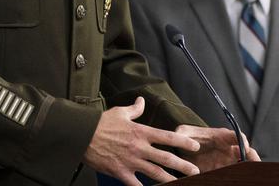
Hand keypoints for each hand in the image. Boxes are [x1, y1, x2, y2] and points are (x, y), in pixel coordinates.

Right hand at [83, 97, 202, 185]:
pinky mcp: (121, 172)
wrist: (83, 135)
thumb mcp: (120, 112)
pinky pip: (136, 185)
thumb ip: (134, 109)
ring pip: (155, 173)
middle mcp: (139, 147)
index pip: (167, 137)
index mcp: (141, 132)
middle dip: (183, 166)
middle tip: (196, 172)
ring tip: (181, 183)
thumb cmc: (101, 123)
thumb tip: (141, 101)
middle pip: (166, 158)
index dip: (183, 142)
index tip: (195, 147)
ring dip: (170, 179)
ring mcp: (131, 161)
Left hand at [174, 125, 260, 171]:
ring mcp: (227, 161)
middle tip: (256, 165)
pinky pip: (232, 174)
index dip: (243, 140)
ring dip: (246, 170)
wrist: (184, 150)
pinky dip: (235, 177)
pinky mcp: (221, 170)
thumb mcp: (183, 133)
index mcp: (222, 136)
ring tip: (249, 175)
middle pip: (247, 152)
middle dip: (253, 158)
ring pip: (242, 165)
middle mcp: (228, 148)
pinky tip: (236, 179)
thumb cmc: (186, 138)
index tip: (245, 147)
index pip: (237, 136)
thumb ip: (184, 134)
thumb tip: (192, 145)